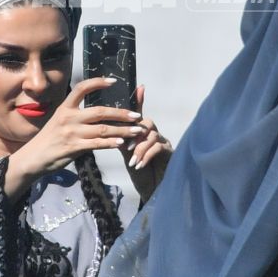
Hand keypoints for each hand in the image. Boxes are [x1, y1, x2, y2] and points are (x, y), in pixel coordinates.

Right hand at [3, 77, 142, 202]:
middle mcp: (68, 117)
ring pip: (102, 129)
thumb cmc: (50, 138)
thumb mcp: (59, 120)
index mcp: (65, 107)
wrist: (34, 157)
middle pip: (100, 111)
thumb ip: (77, 116)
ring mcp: (71, 133)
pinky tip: (121, 143)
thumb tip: (99, 111)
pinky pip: (96, 144)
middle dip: (121, 113)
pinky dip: (111, 143)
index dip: (97, 82)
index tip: (114, 81)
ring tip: (136, 131)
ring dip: (122, 130)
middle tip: (137, 115)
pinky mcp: (73, 147)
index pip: (82, 88)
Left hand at [124, 85, 171, 202]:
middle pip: (147, 123)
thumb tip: (108, 127)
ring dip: (140, 148)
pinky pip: (158, 148)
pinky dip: (147, 156)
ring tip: (132, 160)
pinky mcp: (170, 152)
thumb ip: (120, 139)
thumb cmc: (139, 171)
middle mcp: (155, 133)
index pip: (140, 114)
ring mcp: (164, 142)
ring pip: (152, 135)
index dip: (140, 100)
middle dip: (136, 134)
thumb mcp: (126, 154)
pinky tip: (139, 165)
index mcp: (143, 131)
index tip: (140, 87)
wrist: (150, 189)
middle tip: (126, 148)